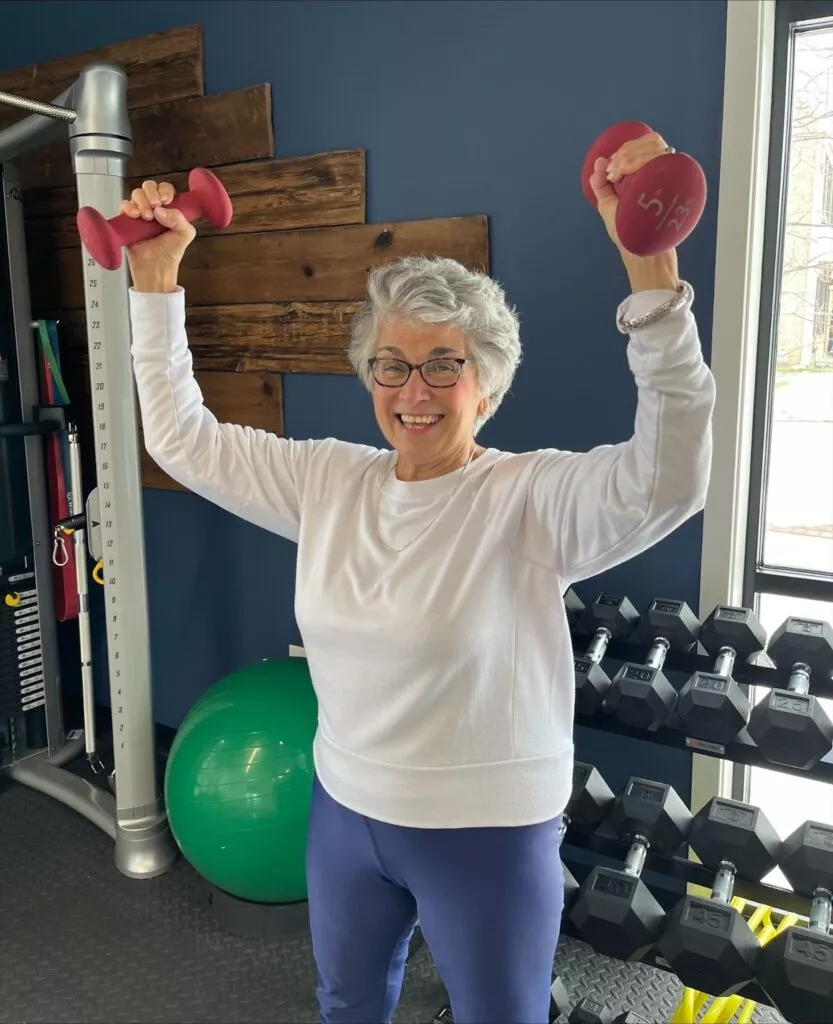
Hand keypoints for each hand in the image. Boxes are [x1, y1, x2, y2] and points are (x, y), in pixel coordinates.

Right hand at [119, 180, 195, 292]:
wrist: (156, 267)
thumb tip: (160, 210)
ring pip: (136, 194)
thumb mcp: (185, 234)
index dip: (164, 190)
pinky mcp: (127, 221)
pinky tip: (135, 215)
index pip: (165, 189)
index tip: (166, 200)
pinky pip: (124, 205)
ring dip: (141, 201)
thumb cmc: (171, 252)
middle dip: (151, 192)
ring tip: (146, 216)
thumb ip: (179, 219)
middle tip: (155, 204)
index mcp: (169, 208)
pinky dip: (128, 207)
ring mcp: (140, 213)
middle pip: (149, 186)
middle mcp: (154, 208)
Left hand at [589, 132, 679, 292]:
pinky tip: (633, 177)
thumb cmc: (629, 235)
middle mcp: (662, 174)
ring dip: (635, 157)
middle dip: (628, 152)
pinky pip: (668, 165)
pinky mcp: (678, 188)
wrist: (645, 257)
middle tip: (615, 172)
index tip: (612, 168)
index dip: (627, 149)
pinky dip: (647, 164)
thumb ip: (602, 187)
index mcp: (648, 175)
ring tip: (619, 175)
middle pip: (654, 143)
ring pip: (660, 150)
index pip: (646, 145)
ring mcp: (672, 181)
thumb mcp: (610, 209)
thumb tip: (599, 162)